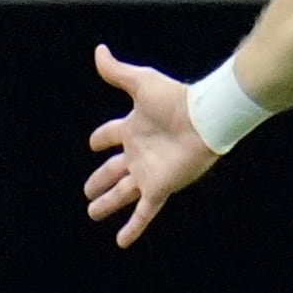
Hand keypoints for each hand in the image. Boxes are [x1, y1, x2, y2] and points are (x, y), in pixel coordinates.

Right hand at [84, 45, 217, 246]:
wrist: (205, 118)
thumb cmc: (176, 99)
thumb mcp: (141, 82)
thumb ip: (117, 71)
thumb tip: (98, 50)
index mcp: (133, 128)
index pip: (110, 135)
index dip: (100, 138)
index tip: (93, 143)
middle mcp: (140, 153)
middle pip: (113, 170)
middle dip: (100, 180)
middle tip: (87, 192)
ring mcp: (149, 172)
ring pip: (123, 193)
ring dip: (108, 203)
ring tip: (93, 212)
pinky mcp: (159, 187)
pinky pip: (144, 212)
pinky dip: (133, 228)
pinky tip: (122, 242)